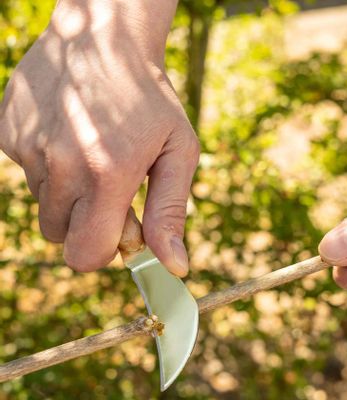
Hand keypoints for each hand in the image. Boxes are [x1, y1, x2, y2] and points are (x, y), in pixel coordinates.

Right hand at [0, 0, 198, 275]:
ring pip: (44, 207)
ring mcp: (29, 148)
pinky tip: (68, 135)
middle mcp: (62, 165)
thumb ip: (170, 213)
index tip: (120, 228)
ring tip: (90, 154)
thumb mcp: (178, 152)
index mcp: (109, 174)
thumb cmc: (150, 98)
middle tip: (108, 190)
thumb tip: (174, 267)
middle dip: (86, 224)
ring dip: (68, 195)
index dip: (104, 250)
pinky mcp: (8, 133)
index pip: (87, 256)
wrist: (104, 37)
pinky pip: (27, 174)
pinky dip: (49, 167)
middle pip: (62, 238)